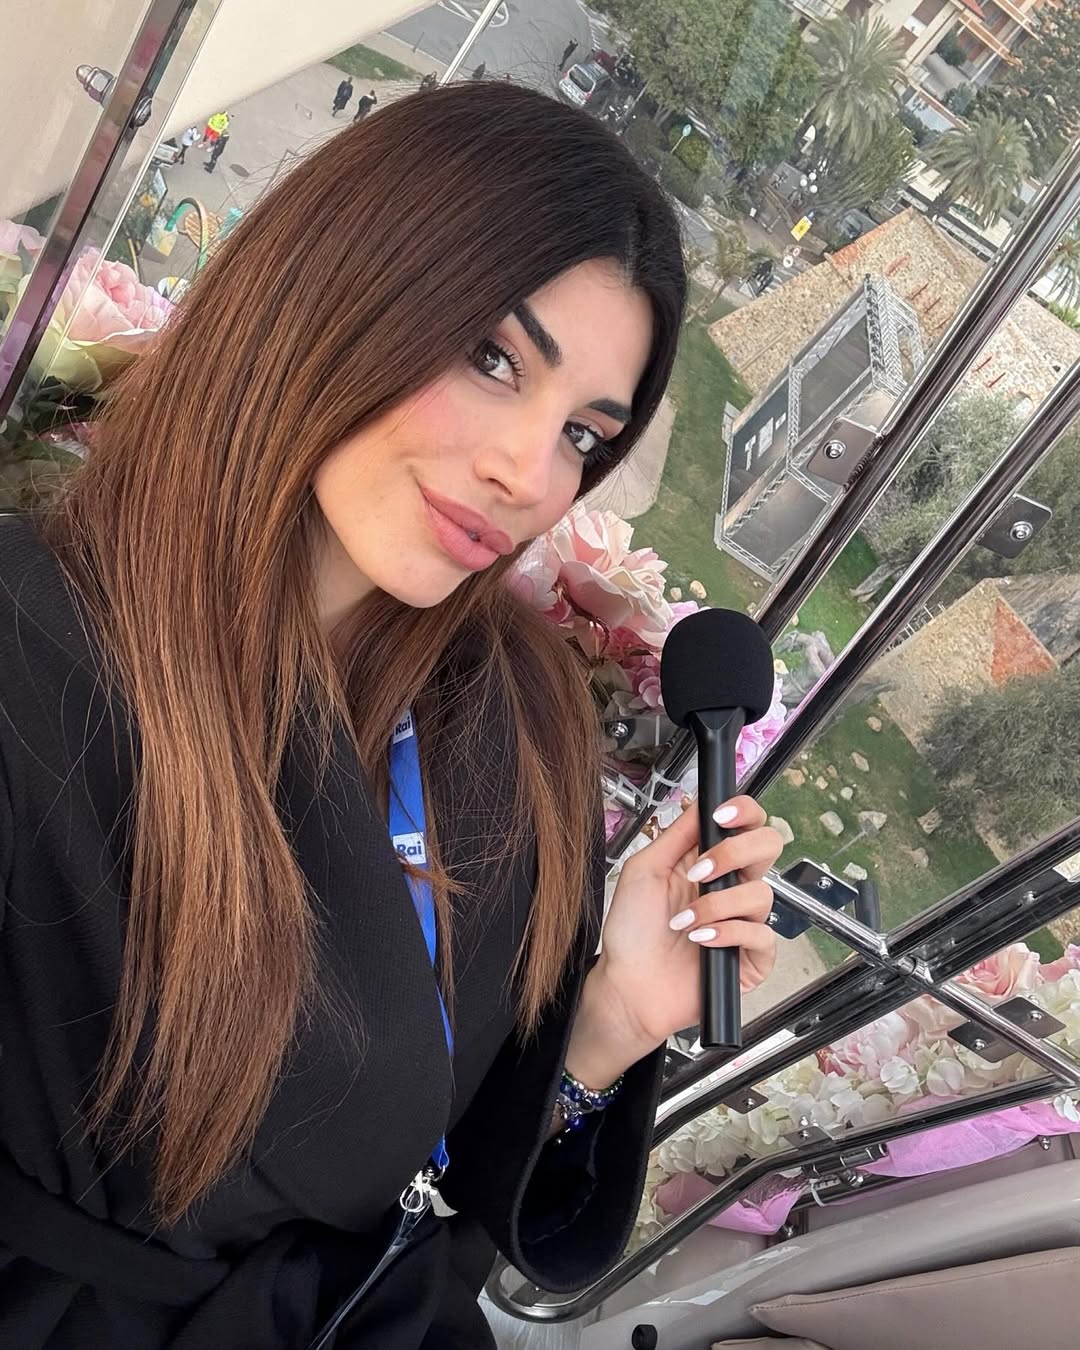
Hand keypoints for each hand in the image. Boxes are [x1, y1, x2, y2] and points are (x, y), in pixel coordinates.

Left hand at [565, 798, 780, 1087]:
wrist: (628, 984)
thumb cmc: (632, 931)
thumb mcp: (644, 870)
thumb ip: (676, 835)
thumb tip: (703, 802)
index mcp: (710, 861)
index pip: (747, 824)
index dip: (744, 812)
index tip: (722, 816)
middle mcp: (732, 886)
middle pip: (770, 846)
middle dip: (736, 853)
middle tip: (700, 871)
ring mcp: (744, 921)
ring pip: (761, 894)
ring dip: (716, 906)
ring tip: (683, 922)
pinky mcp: (751, 958)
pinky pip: (761, 936)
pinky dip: (728, 934)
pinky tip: (700, 940)